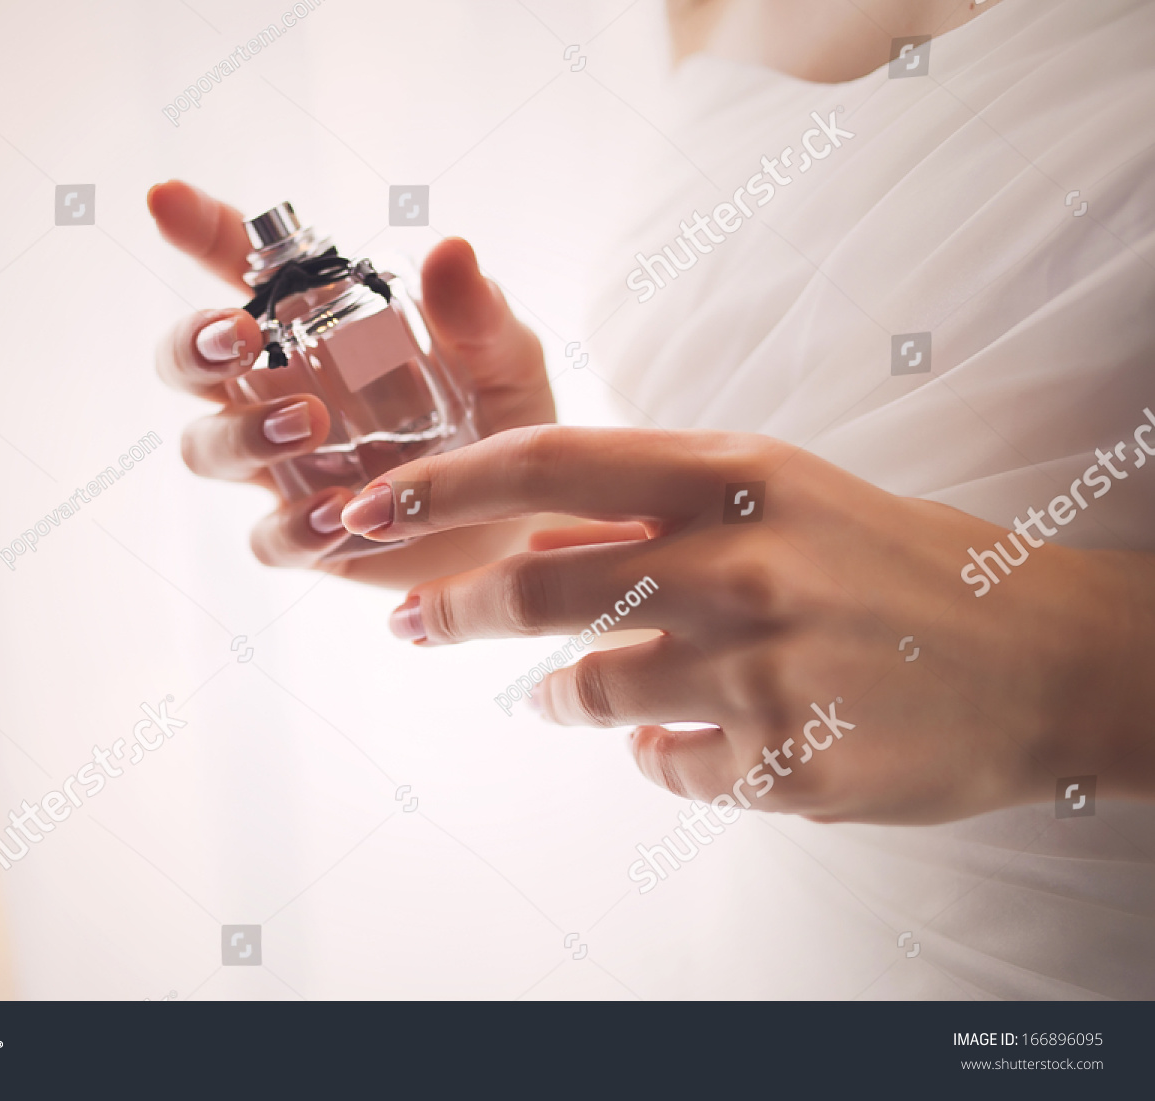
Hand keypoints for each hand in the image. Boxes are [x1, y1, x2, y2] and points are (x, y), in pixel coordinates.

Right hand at [147, 181, 554, 586]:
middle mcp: (279, 391)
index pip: (241, 268)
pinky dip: (295, 526)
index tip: (164, 198)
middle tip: (240, 337)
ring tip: (311, 422)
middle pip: (187, 362)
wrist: (529, 525)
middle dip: (192, 344)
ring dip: (244, 432)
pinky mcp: (306, 537)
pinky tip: (339, 513)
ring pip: (208, 447)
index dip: (198, 230)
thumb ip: (478, 312)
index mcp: (316, 327)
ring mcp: (284, 468)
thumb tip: (448, 249)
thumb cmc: (504, 419)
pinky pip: (269, 537)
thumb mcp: (506, 358)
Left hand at [340, 425, 1154, 823]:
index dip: (440, 487)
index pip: (547, 462)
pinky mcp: (788, 762)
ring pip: (589, 689)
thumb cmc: (889, 560)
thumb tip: (532, 531)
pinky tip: (682, 739)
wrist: (1038, 656)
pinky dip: (656, 753)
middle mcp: (743, 563)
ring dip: (553, 693)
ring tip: (551, 694)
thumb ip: (656, 506)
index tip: (368, 511)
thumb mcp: (781, 494)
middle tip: (415, 621)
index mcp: (737, 474)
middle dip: (454, 607)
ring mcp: (765, 668)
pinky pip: (664, 766)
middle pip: (540, 585)